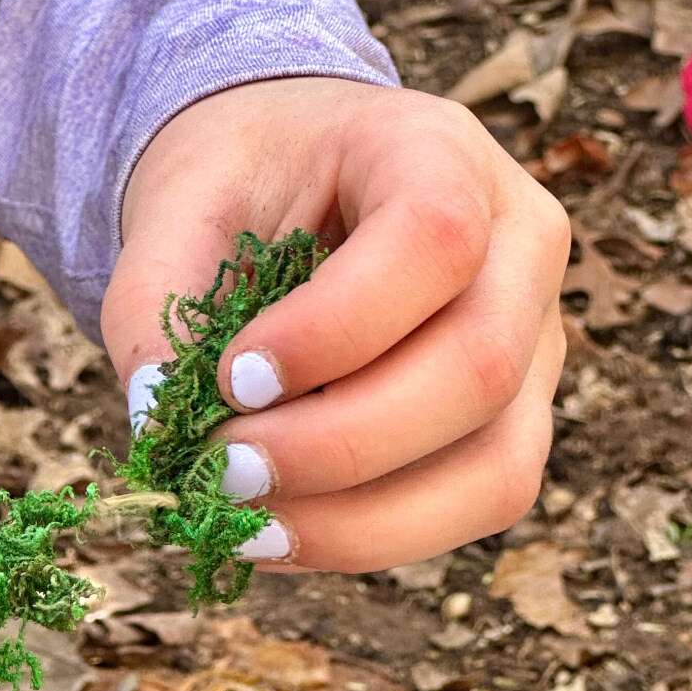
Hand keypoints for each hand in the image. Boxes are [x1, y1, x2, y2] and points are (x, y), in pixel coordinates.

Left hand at [102, 79, 569, 572]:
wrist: (295, 184)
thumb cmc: (247, 186)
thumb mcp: (182, 207)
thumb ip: (155, 302)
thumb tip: (157, 421)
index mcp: (444, 154)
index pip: (433, 241)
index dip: (334, 331)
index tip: (232, 381)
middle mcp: (520, 250)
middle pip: (478, 370)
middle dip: (340, 448)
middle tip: (226, 475)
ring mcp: (536, 345)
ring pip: (496, 467)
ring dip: (363, 522)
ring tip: (250, 528)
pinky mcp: (516, 424)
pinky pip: (475, 505)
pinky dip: (374, 536)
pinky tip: (286, 534)